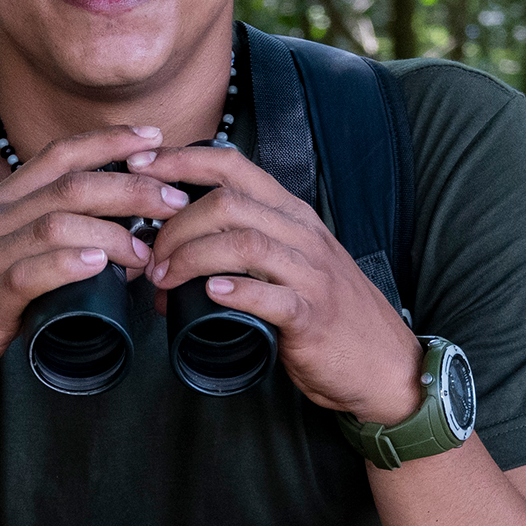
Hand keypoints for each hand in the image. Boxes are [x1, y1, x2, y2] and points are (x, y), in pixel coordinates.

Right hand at [0, 127, 193, 415]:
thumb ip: (39, 249)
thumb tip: (104, 254)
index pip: (59, 156)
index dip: (109, 141)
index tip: (156, 137)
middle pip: (72, 185)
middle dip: (132, 186)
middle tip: (176, 200)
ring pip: (57, 223)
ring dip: (113, 231)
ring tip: (149, 250)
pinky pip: (29, 272)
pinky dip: (68, 264)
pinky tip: (99, 265)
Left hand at [138, 142, 425, 422]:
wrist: (385, 364)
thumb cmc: (328, 316)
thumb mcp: (289, 266)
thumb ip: (241, 253)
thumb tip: (169, 264)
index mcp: (291, 214)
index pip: (233, 166)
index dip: (182, 160)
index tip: (141, 168)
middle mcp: (302, 234)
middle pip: (228, 203)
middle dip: (175, 225)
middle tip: (150, 258)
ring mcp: (310, 273)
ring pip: (244, 243)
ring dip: (191, 257)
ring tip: (164, 279)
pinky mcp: (312, 315)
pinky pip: (271, 295)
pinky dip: (236, 291)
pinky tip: (210, 294)